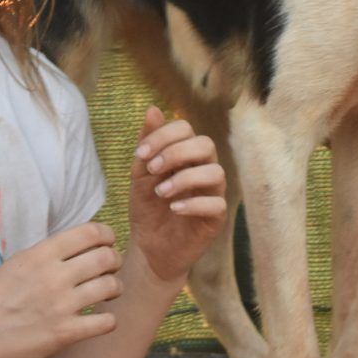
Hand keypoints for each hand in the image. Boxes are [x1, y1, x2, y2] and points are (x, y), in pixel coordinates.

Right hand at [0, 221, 121, 357]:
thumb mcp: (18, 263)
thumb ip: (48, 254)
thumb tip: (79, 245)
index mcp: (41, 254)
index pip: (90, 232)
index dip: (106, 235)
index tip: (107, 242)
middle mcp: (54, 276)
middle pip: (105, 257)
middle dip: (114, 260)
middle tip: (111, 268)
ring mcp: (61, 305)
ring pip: (110, 286)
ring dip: (115, 288)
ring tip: (109, 292)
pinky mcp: (64, 334)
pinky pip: (106, 322)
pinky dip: (109, 320)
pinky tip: (100, 320)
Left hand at [127, 106, 226, 283]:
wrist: (148, 249)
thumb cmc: (147, 209)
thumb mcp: (140, 175)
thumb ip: (147, 144)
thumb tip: (152, 109)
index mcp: (186, 156)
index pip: (186, 129)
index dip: (164, 136)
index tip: (141, 154)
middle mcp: (203, 170)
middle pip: (206, 145)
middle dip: (176, 153)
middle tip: (152, 169)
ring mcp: (212, 194)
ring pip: (216, 172)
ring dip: (185, 178)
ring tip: (161, 192)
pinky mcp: (215, 218)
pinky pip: (216, 204)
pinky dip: (194, 203)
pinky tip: (174, 209)